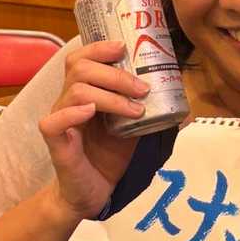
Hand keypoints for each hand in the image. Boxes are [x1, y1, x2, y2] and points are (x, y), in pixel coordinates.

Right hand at [38, 41, 145, 219]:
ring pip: (77, 91)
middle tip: (142, 89)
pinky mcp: (54, 141)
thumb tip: (186, 110)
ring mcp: (60, 119)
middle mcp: (68, 100)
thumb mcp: (134, 131)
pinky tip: (91, 112)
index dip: (99, 48)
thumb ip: (149, 115)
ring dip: (110, 96)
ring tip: (134, 110)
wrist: (92, 193)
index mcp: (84, 92)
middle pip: (80, 68)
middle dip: (115, 74)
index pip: (82, 58)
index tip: (124, 47)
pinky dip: (73, 112)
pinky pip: (54, 121)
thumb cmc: (108, 158)